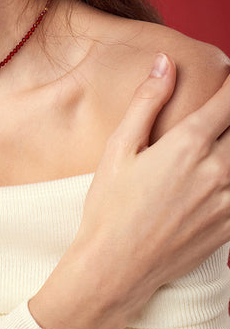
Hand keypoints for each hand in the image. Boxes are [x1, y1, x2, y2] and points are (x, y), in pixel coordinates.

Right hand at [29, 53, 229, 328]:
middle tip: (220, 117)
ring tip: (211, 151)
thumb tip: (164, 63)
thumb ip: (146, 103)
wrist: (114, 266)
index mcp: (186, 146)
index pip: (229, 100)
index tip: (228, 79)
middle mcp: (216, 171)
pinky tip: (214, 179)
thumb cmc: (110, 207)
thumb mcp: (118, 150)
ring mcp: (228, 201)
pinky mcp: (229, 226)